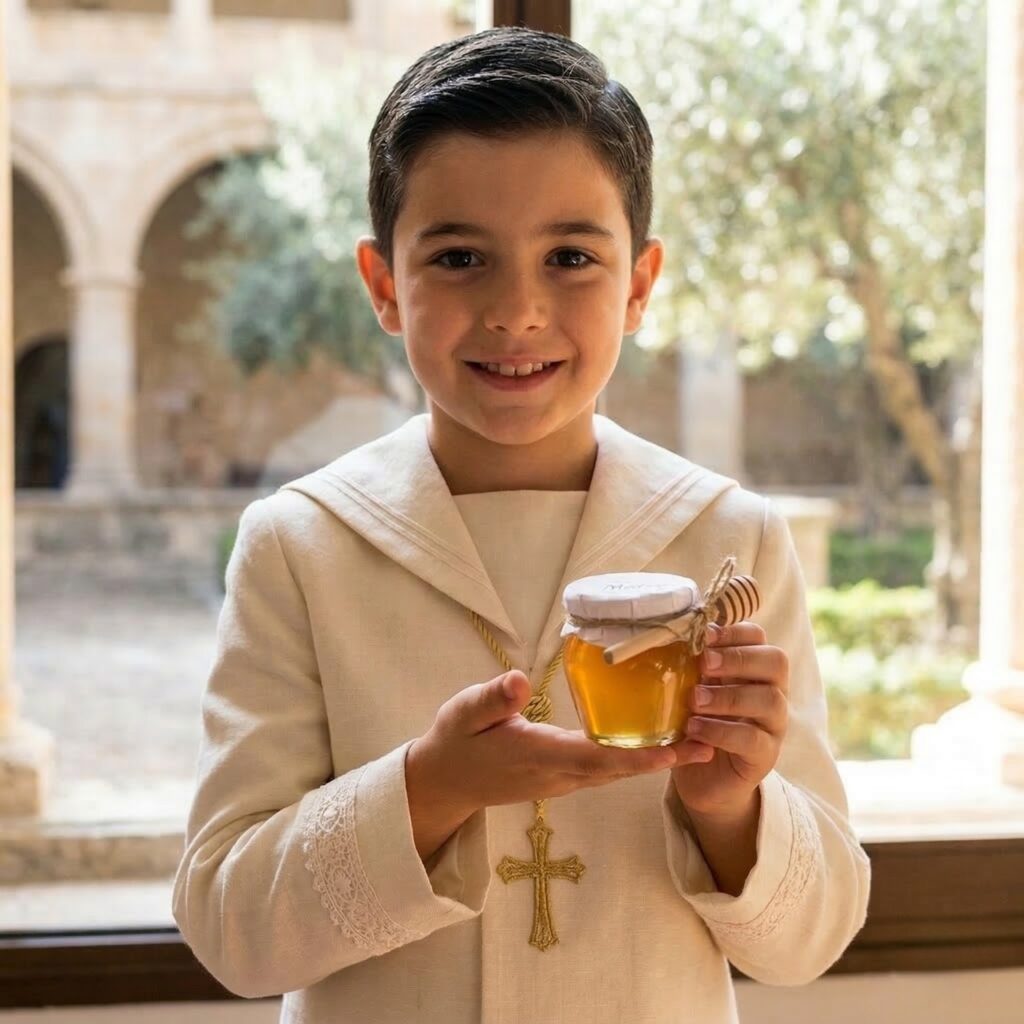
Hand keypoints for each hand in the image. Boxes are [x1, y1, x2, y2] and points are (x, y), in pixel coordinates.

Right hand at [408, 670, 708, 822]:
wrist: (445, 782)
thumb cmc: (455, 743)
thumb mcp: (464, 714)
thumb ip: (492, 699)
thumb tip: (518, 680)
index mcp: (539, 756)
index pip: (596, 758)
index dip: (638, 757)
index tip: (678, 751)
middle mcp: (559, 775)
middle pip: (620, 770)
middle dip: (664, 758)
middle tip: (710, 739)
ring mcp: (562, 780)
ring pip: (617, 772)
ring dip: (656, 759)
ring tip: (698, 738)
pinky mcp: (562, 777)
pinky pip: (606, 770)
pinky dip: (635, 759)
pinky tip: (655, 740)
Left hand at [667, 621, 788, 820]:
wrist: (702, 777)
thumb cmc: (696, 722)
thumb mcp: (692, 688)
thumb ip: (692, 666)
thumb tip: (673, 635)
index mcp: (753, 668)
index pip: (758, 636)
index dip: (734, 631)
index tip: (704, 636)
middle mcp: (772, 691)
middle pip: (776, 661)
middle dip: (738, 658)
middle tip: (704, 664)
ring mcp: (773, 725)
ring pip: (770, 700)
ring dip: (729, 696)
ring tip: (694, 701)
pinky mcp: (765, 756)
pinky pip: (753, 739)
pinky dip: (721, 731)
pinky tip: (695, 729)